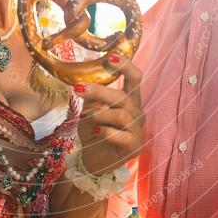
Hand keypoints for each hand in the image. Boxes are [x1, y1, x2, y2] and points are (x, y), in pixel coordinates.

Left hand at [74, 53, 143, 175]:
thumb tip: (84, 73)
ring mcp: (137, 130)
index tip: (112, 56)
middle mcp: (137, 112)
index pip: (135, 78)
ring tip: (84, 115)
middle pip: (124, 96)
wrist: (94, 161)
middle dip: (100, 91)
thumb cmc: (94, 132)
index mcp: (129, 99)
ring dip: (99, 113)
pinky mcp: (134, 146)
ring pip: (121, 114)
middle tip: (79, 88)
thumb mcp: (90, 109)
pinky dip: (105, 131)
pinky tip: (95, 131)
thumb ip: (91, 95)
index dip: (126, 66)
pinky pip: (120, 135)